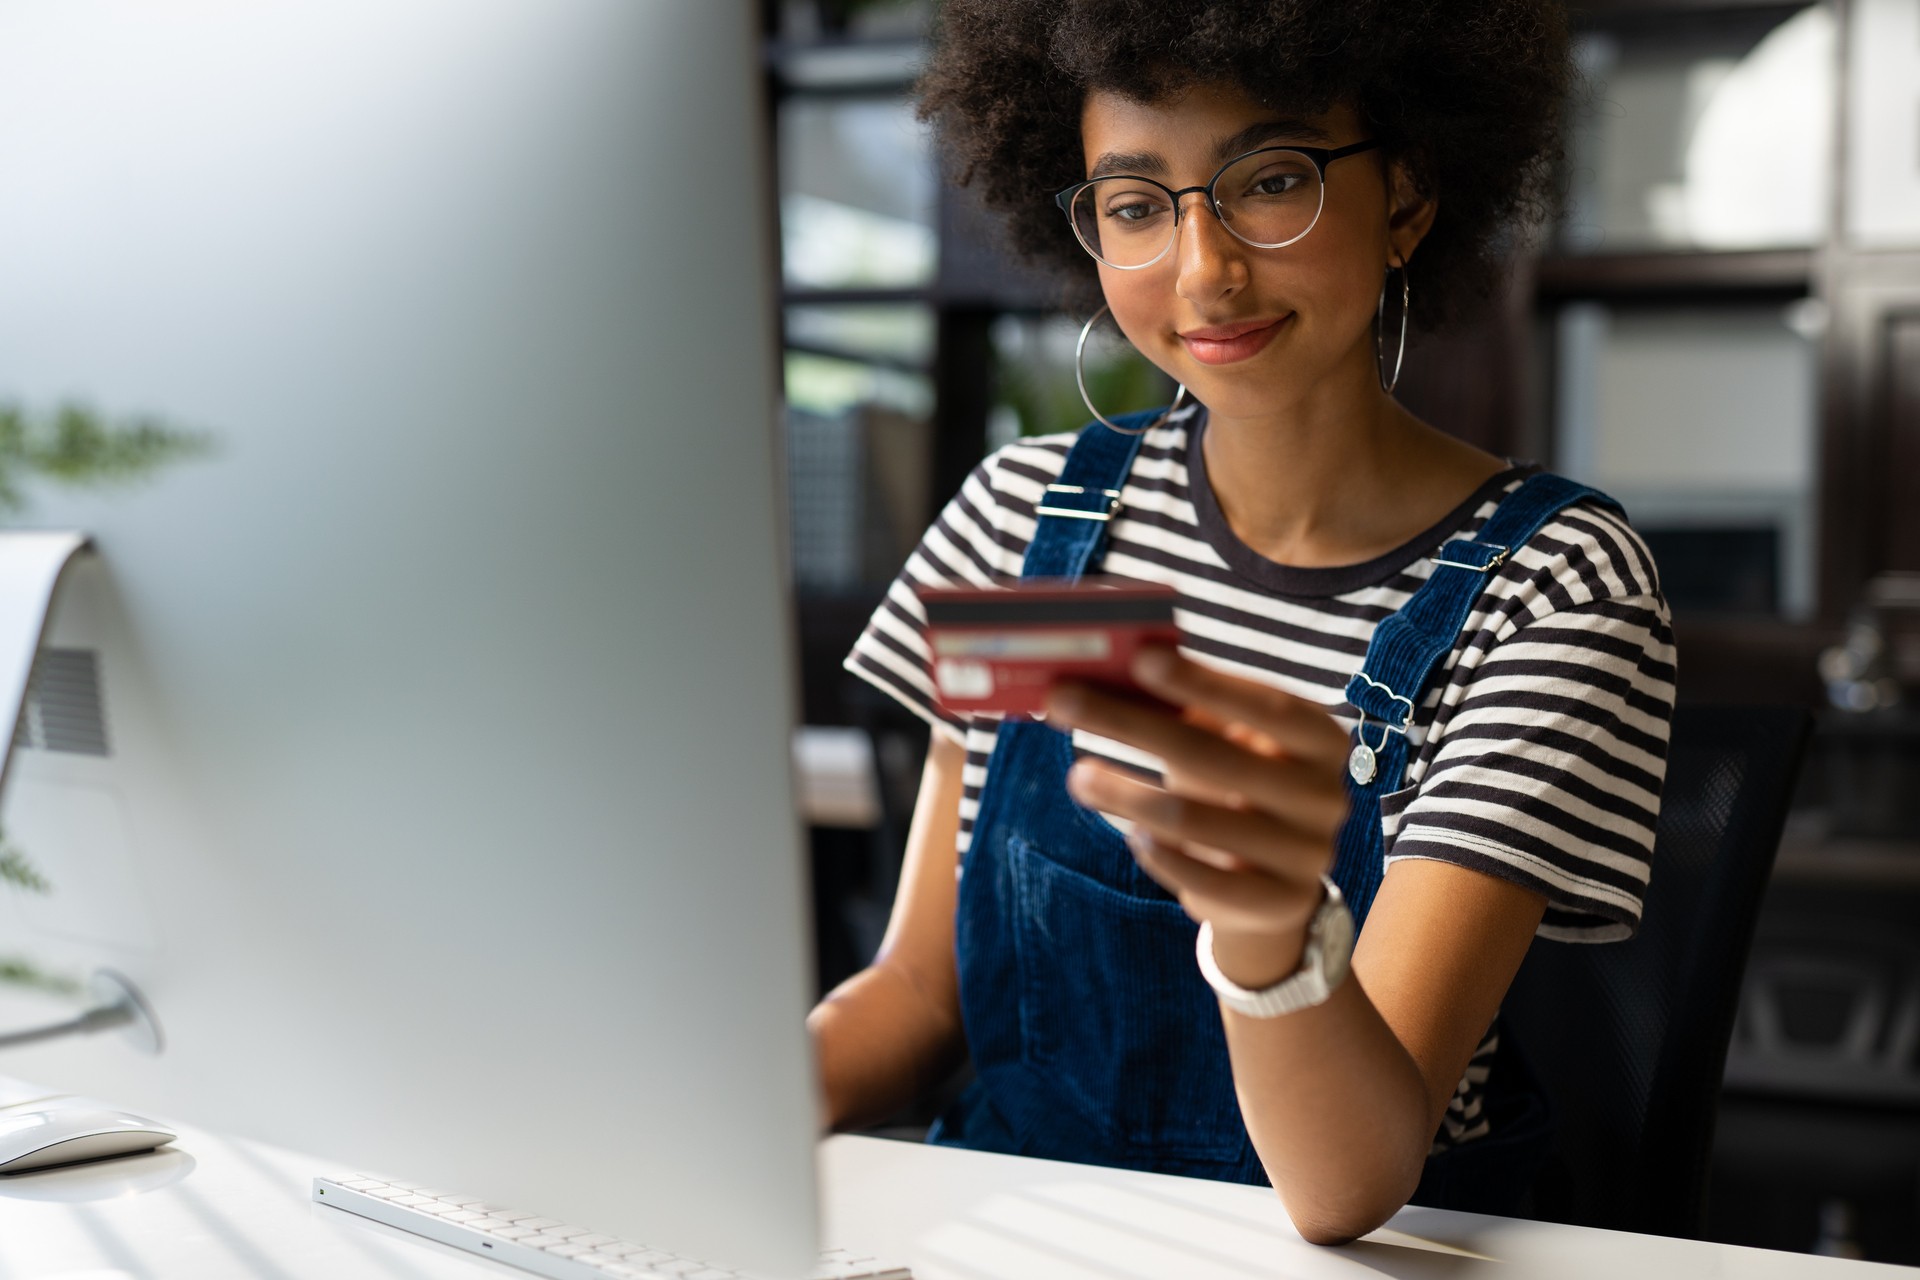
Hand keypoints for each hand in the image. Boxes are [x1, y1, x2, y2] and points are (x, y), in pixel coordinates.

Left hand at [1044, 647, 1351, 989]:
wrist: (1272, 882)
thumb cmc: (1233, 787)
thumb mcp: (1223, 742)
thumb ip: (1186, 707)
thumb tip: (1110, 664)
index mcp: (1319, 739)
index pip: (1265, 704)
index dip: (1204, 682)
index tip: (1139, 657)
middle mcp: (1323, 795)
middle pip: (1215, 757)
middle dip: (1130, 725)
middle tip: (1062, 702)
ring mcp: (1307, 854)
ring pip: (1198, 821)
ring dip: (1126, 795)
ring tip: (1078, 777)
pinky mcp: (1279, 903)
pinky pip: (1205, 881)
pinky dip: (1159, 855)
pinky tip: (1130, 835)